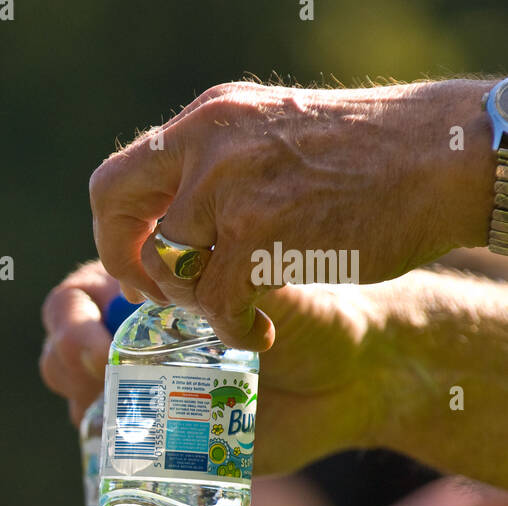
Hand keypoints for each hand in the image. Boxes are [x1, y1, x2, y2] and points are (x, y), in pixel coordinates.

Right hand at [41, 260, 385, 474]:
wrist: (351, 376)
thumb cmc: (311, 313)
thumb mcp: (259, 278)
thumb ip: (215, 275)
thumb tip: (171, 287)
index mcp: (143, 288)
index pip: (75, 298)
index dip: (73, 320)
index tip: (101, 343)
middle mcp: (131, 335)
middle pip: (62, 347)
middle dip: (67, 360)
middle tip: (101, 372)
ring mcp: (140, 387)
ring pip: (76, 394)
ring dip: (84, 400)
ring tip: (117, 407)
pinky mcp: (159, 434)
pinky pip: (112, 443)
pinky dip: (111, 443)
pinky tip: (135, 439)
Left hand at [88, 79, 495, 349]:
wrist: (442, 157)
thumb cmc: (367, 158)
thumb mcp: (270, 136)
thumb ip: (215, 168)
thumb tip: (163, 220)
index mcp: (207, 121)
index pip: (117, 178)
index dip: (114, 231)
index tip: (136, 262)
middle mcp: (207, 144)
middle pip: (115, 212)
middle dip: (131, 266)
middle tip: (161, 300)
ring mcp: (230, 187)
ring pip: (172, 266)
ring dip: (198, 303)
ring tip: (237, 312)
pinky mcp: (262, 233)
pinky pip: (217, 302)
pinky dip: (235, 329)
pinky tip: (260, 332)